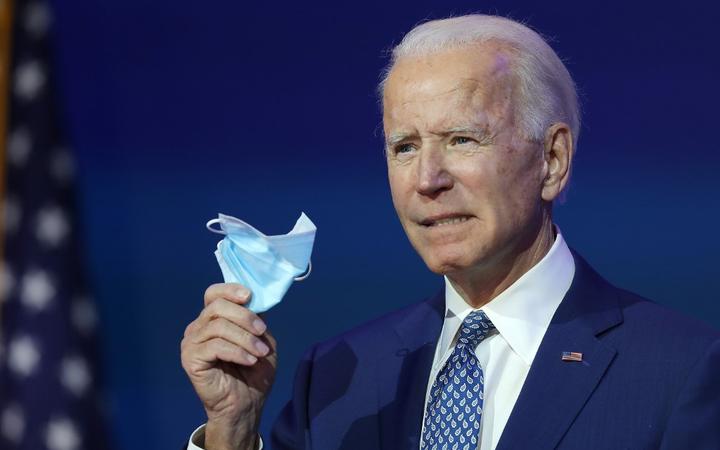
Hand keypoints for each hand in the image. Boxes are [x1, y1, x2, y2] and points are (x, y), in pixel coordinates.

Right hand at [181, 283, 277, 449]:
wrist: (245, 405)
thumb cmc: (253, 372)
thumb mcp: (261, 340)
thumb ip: (255, 320)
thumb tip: (254, 303)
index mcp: (213, 319)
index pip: (214, 294)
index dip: (230, 290)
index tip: (249, 296)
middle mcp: (198, 327)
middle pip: (217, 307)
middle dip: (244, 316)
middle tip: (262, 332)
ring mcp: (191, 343)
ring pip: (218, 326)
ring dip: (245, 338)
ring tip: (260, 352)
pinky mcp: (190, 359)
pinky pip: (215, 346)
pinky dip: (237, 351)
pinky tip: (249, 360)